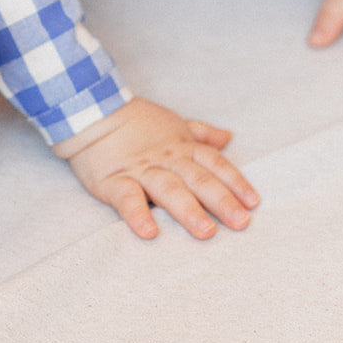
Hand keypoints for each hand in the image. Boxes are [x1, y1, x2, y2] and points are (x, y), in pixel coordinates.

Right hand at [54, 97, 259, 240]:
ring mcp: (140, 170)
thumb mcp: (172, 123)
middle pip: (197, 179)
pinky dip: (137, 214)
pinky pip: (127, 198)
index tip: (252, 202)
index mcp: (181, 147)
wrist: (89, 111)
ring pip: (168, 189)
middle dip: (221, 201)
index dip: (235, 182)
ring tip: (205, 231)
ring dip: (188, 210)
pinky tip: (149, 231)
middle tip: (241, 223)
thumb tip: (228, 138)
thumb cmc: (134, 122)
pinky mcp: (113, 181)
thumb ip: (201, 133)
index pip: (214, 163)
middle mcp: (166, 160)